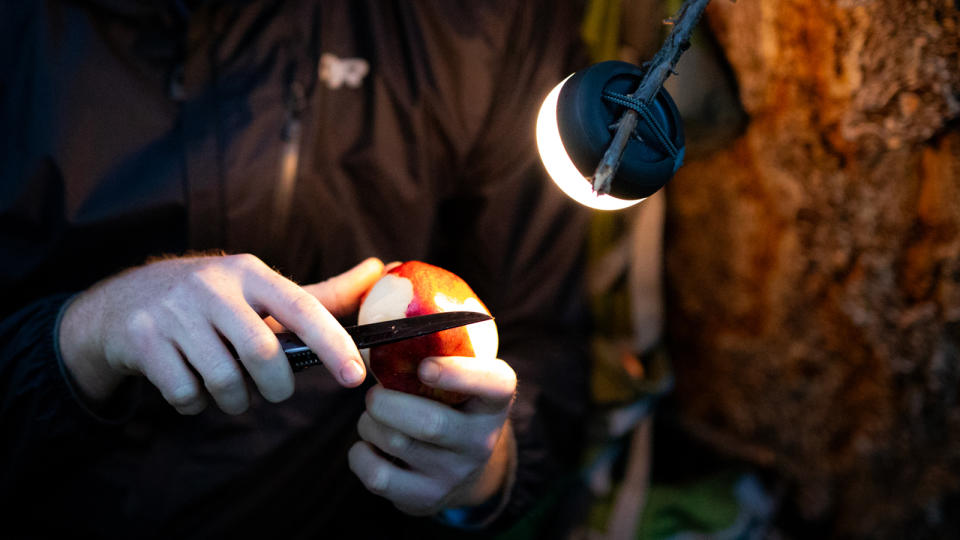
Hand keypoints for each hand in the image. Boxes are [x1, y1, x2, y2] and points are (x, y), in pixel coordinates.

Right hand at [59, 254, 383, 414]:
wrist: (121, 303)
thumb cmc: (212, 300)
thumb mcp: (260, 288)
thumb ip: (320, 293)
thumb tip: (378, 271)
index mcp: (250, 272)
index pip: (301, 307)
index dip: (332, 343)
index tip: (355, 377)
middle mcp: (212, 285)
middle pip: (264, 354)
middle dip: (276, 387)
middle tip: (273, 391)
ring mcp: (174, 312)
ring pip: (225, 380)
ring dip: (235, 400)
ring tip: (230, 389)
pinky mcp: (142, 339)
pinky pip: (186, 394)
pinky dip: (197, 404)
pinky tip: (193, 387)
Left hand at [349, 356, 516, 515]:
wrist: (462, 468)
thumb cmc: (450, 403)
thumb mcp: (461, 376)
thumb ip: (438, 348)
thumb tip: (380, 301)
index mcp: (495, 400)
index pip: (495, 384)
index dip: (459, 374)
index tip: (424, 367)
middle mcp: (482, 440)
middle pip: (430, 423)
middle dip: (387, 402)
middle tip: (374, 393)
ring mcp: (455, 474)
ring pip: (396, 443)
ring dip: (369, 423)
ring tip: (374, 416)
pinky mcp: (426, 499)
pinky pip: (378, 476)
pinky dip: (360, 455)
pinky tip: (369, 446)